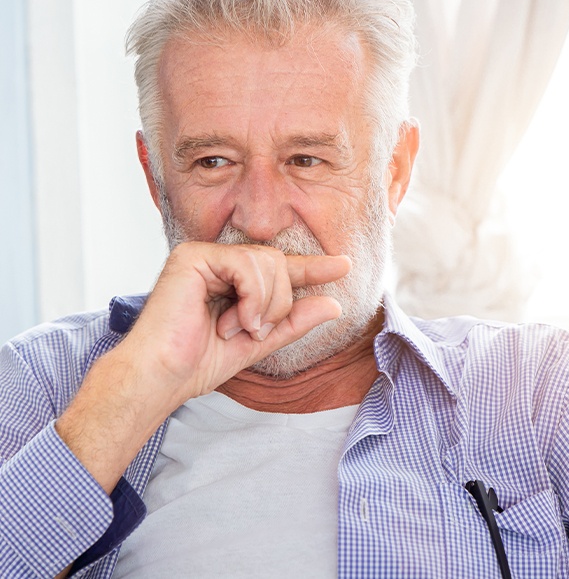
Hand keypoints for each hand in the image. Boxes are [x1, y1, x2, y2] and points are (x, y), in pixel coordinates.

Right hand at [124, 242, 350, 405]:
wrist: (160, 377)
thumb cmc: (198, 363)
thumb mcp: (258, 343)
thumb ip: (293, 322)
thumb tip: (333, 304)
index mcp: (232, 281)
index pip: (279, 268)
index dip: (312, 267)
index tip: (344, 265)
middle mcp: (219, 262)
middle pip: (278, 262)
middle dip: (280, 302)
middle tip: (255, 332)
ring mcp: (205, 256)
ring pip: (267, 261)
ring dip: (265, 304)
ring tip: (240, 329)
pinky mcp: (193, 255)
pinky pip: (246, 264)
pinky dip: (252, 296)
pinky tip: (234, 320)